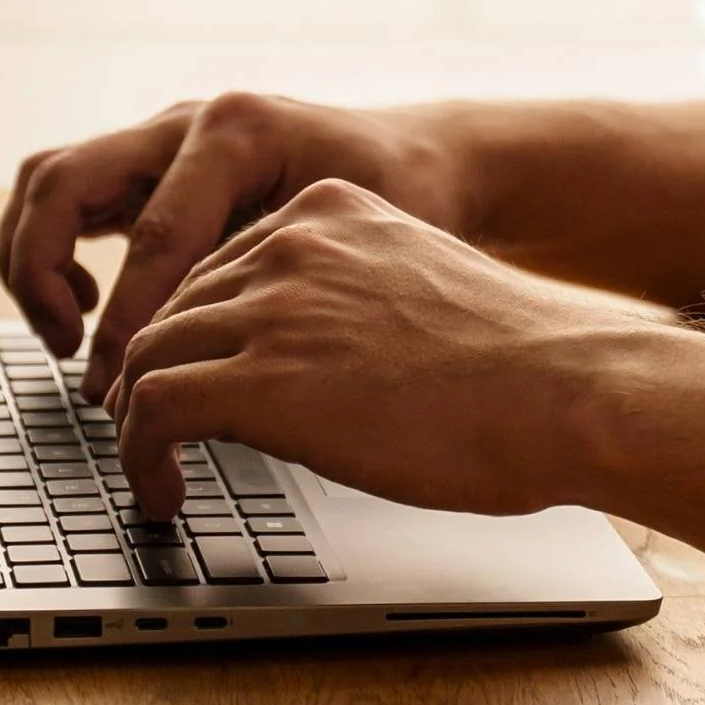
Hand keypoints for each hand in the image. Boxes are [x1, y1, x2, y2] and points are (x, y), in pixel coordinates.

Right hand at [0, 93, 475, 397]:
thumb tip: (214, 375)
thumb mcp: (359, 239)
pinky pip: (72, 199)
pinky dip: (58, 254)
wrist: (420, 156)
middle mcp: (187, 122)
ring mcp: (162, 138)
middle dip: (42, 273)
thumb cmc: (405, 200)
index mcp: (237, 132)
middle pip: (60, 182)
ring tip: (67, 333)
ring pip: (48, 182)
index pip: (153, 238)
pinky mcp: (151, 165)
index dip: (128, 326)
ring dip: (35, 261)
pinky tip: (98, 307)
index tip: (119, 393)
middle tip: (67, 345)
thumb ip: (284, 290)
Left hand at [106, 179, 674, 520]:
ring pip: (147, 356)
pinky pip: (152, 410)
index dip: (197, 335)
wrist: (566, 389)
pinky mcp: (259, 378)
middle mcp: (291, 244)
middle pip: (173, 308)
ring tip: (153, 472)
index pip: (220, 266)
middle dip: (154, 375)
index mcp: (332, 212)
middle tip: (155, 434)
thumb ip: (357, 302)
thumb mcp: (422, 291)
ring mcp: (271, 306)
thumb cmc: (524, 367)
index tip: (192, 380)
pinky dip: (139, 456)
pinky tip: (163, 492)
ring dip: (137, 423)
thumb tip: (322, 370)